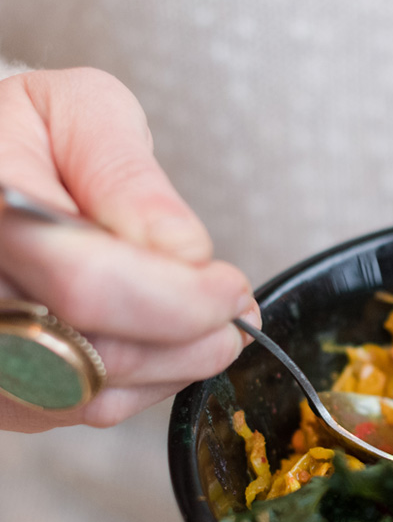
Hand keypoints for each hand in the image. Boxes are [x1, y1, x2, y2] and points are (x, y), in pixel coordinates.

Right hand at [0, 67, 256, 431]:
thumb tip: (185, 252)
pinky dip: (142, 382)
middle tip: (236, 311)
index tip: (232, 288)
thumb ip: (129, 179)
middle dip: (192, 339)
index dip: (181, 299)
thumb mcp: (82, 111)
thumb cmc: (28, 131)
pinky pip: (82, 410)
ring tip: (209, 324)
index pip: (91, 285)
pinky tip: (159, 340)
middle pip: (98, 355)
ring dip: (175, 366)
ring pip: (95, 396)